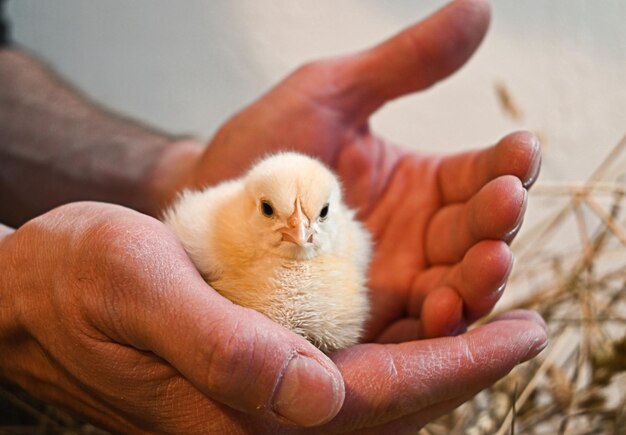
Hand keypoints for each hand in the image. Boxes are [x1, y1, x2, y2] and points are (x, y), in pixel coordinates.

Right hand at [0, 203, 545, 433]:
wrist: (37, 297)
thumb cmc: (76, 286)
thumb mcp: (139, 292)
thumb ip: (220, 348)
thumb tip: (313, 400)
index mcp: (239, 411)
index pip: (378, 401)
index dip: (459, 367)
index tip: (525, 332)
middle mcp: (260, 416)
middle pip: (392, 403)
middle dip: (465, 363)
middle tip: (525, 322)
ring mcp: (259, 396)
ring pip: (376, 386)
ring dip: (438, 350)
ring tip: (488, 306)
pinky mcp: (255, 368)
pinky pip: (344, 364)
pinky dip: (394, 340)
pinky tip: (420, 308)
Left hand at [174, 0, 540, 340]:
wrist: (206, 206)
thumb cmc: (264, 149)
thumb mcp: (330, 94)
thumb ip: (402, 64)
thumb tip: (478, 11)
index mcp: (421, 184)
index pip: (481, 175)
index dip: (508, 164)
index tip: (522, 148)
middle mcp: (418, 237)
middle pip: (478, 233)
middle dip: (498, 221)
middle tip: (505, 203)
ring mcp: (394, 283)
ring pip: (458, 286)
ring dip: (480, 278)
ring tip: (488, 260)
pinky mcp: (366, 322)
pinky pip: (412, 331)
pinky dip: (435, 325)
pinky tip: (440, 308)